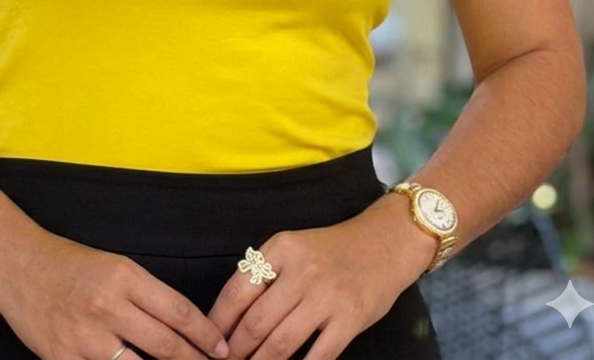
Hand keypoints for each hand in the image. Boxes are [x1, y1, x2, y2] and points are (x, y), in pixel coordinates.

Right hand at [0, 227, 231, 359]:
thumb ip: (144, 294)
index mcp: (124, 276)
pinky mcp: (61, 358)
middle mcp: (107, 306)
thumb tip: (180, 326)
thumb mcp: (113, 265)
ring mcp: (83, 337)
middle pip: (165, 345)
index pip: (178, 311)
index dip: (206, 335)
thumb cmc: (68, 262)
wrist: (16, 263)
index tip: (223, 349)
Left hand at [206, 206, 432, 359]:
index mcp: (282, 248)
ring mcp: (327, 297)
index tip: (208, 341)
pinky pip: (317, 356)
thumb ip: (266, 274)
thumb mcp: (294, 247)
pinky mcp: (350, 320)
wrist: (385, 243)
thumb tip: (231, 316)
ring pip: (281, 343)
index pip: (238, 289)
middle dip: (236, 351)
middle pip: (256, 322)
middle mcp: (302, 271)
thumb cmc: (332, 250)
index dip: (219, 321)